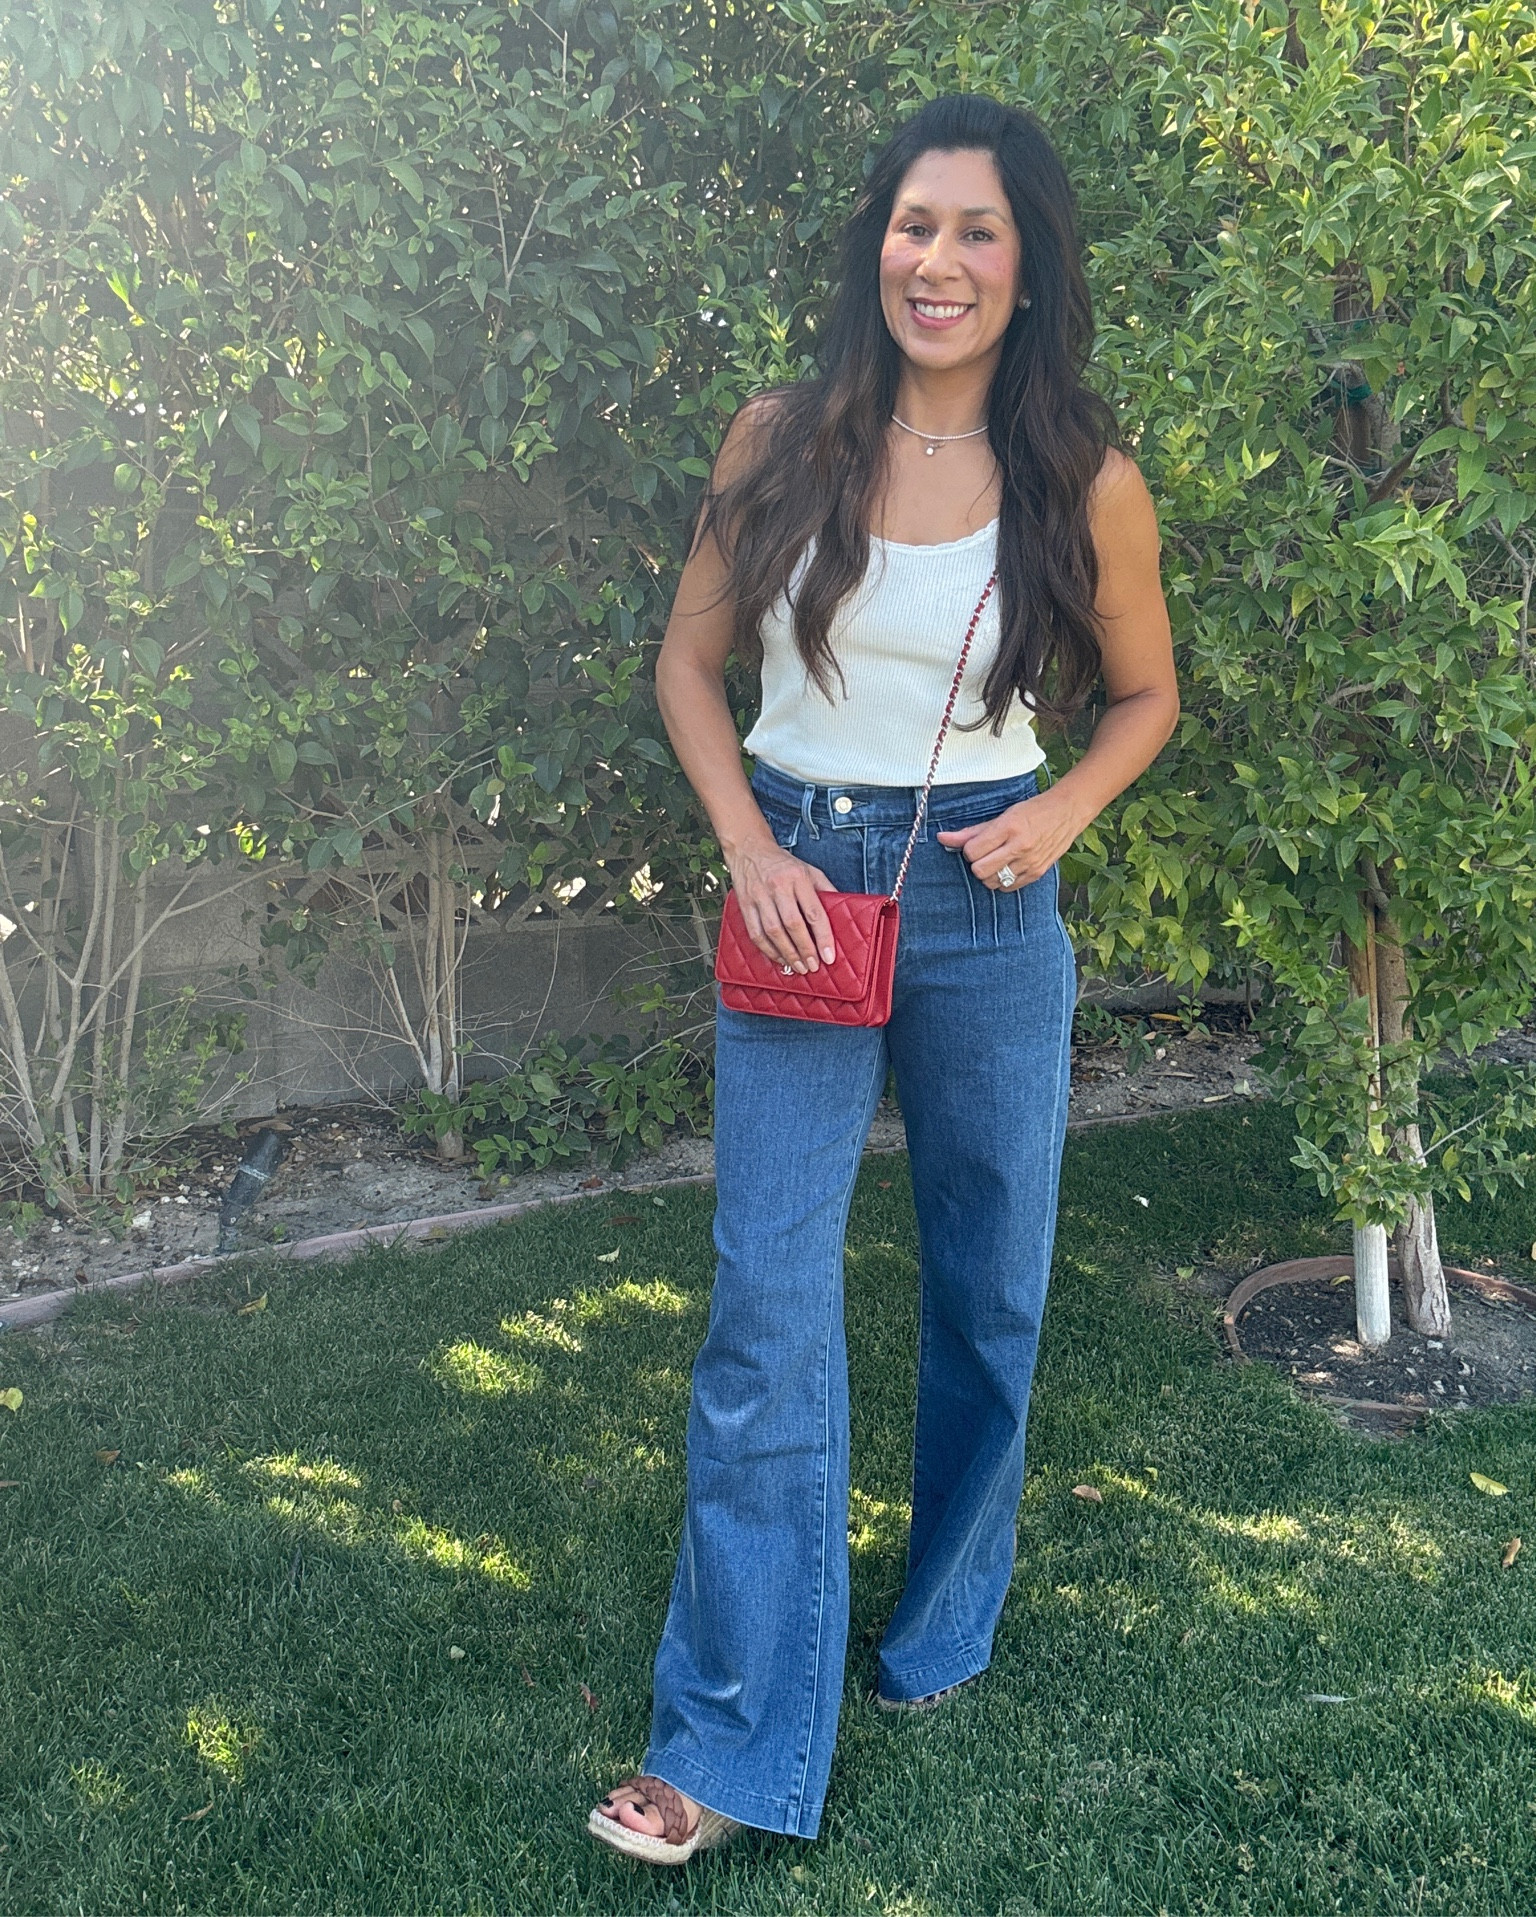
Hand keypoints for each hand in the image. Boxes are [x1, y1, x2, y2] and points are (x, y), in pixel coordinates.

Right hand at [727, 838, 838, 973]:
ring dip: (787, 953)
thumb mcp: (810, 870)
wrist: (749, 850)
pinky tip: (779, 958)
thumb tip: (841, 914)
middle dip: (805, 949)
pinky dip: (768, 950)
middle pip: (793, 924)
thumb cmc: (783, 864)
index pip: (814, 912)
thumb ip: (826, 890)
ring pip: (773, 931)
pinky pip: (756, 933)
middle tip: (813, 966)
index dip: (822, 937)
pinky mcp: (745, 905)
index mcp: (798, 878)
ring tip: (798, 967)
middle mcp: (778, 887)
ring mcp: (759, 896)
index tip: (828, 956)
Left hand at [935, 787, 1083, 889]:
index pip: (973, 851)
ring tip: (997, 859)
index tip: (975, 844)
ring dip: (988, 873)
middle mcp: (1020, 846)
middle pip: (979, 870)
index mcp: (1009, 827)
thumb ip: (972, 831)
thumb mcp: (1002, 815)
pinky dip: (1002, 880)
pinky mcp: (1037, 874)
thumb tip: (942, 838)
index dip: (969, 850)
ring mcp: (1030, 862)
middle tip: (985, 854)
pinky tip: (1008, 866)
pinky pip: (1007, 888)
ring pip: (992, 882)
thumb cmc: (1032, 811)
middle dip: (976, 863)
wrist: (1067, 813)